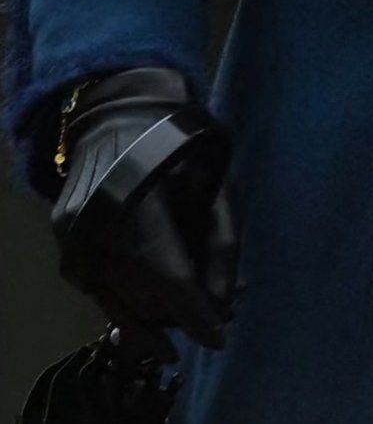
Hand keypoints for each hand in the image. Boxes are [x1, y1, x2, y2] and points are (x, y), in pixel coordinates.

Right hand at [51, 67, 238, 361]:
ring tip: (186, 313)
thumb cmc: (176, 147)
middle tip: (212, 318)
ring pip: (118, 302)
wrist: (116, 117)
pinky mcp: (65, 243)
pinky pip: (99, 289)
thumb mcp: (213, 184)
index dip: (195, 313)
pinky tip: (154, 306)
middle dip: (180, 314)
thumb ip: (221, 244)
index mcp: (143, 200)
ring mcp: (75, 236)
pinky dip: (128, 302)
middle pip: (143, 297)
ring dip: (155, 316)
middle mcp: (101, 223)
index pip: (169, 275)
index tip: (218, 339)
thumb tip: (223, 305)